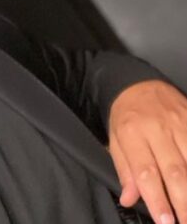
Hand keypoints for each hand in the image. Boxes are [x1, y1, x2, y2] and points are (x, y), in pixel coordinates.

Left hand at [109, 80, 186, 223]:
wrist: (138, 84)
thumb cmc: (126, 116)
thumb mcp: (115, 140)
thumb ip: (124, 170)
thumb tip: (128, 199)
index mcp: (132, 134)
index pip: (146, 172)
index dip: (157, 199)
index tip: (165, 220)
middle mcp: (158, 128)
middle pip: (174, 171)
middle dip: (182, 202)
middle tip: (184, 222)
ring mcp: (180, 123)